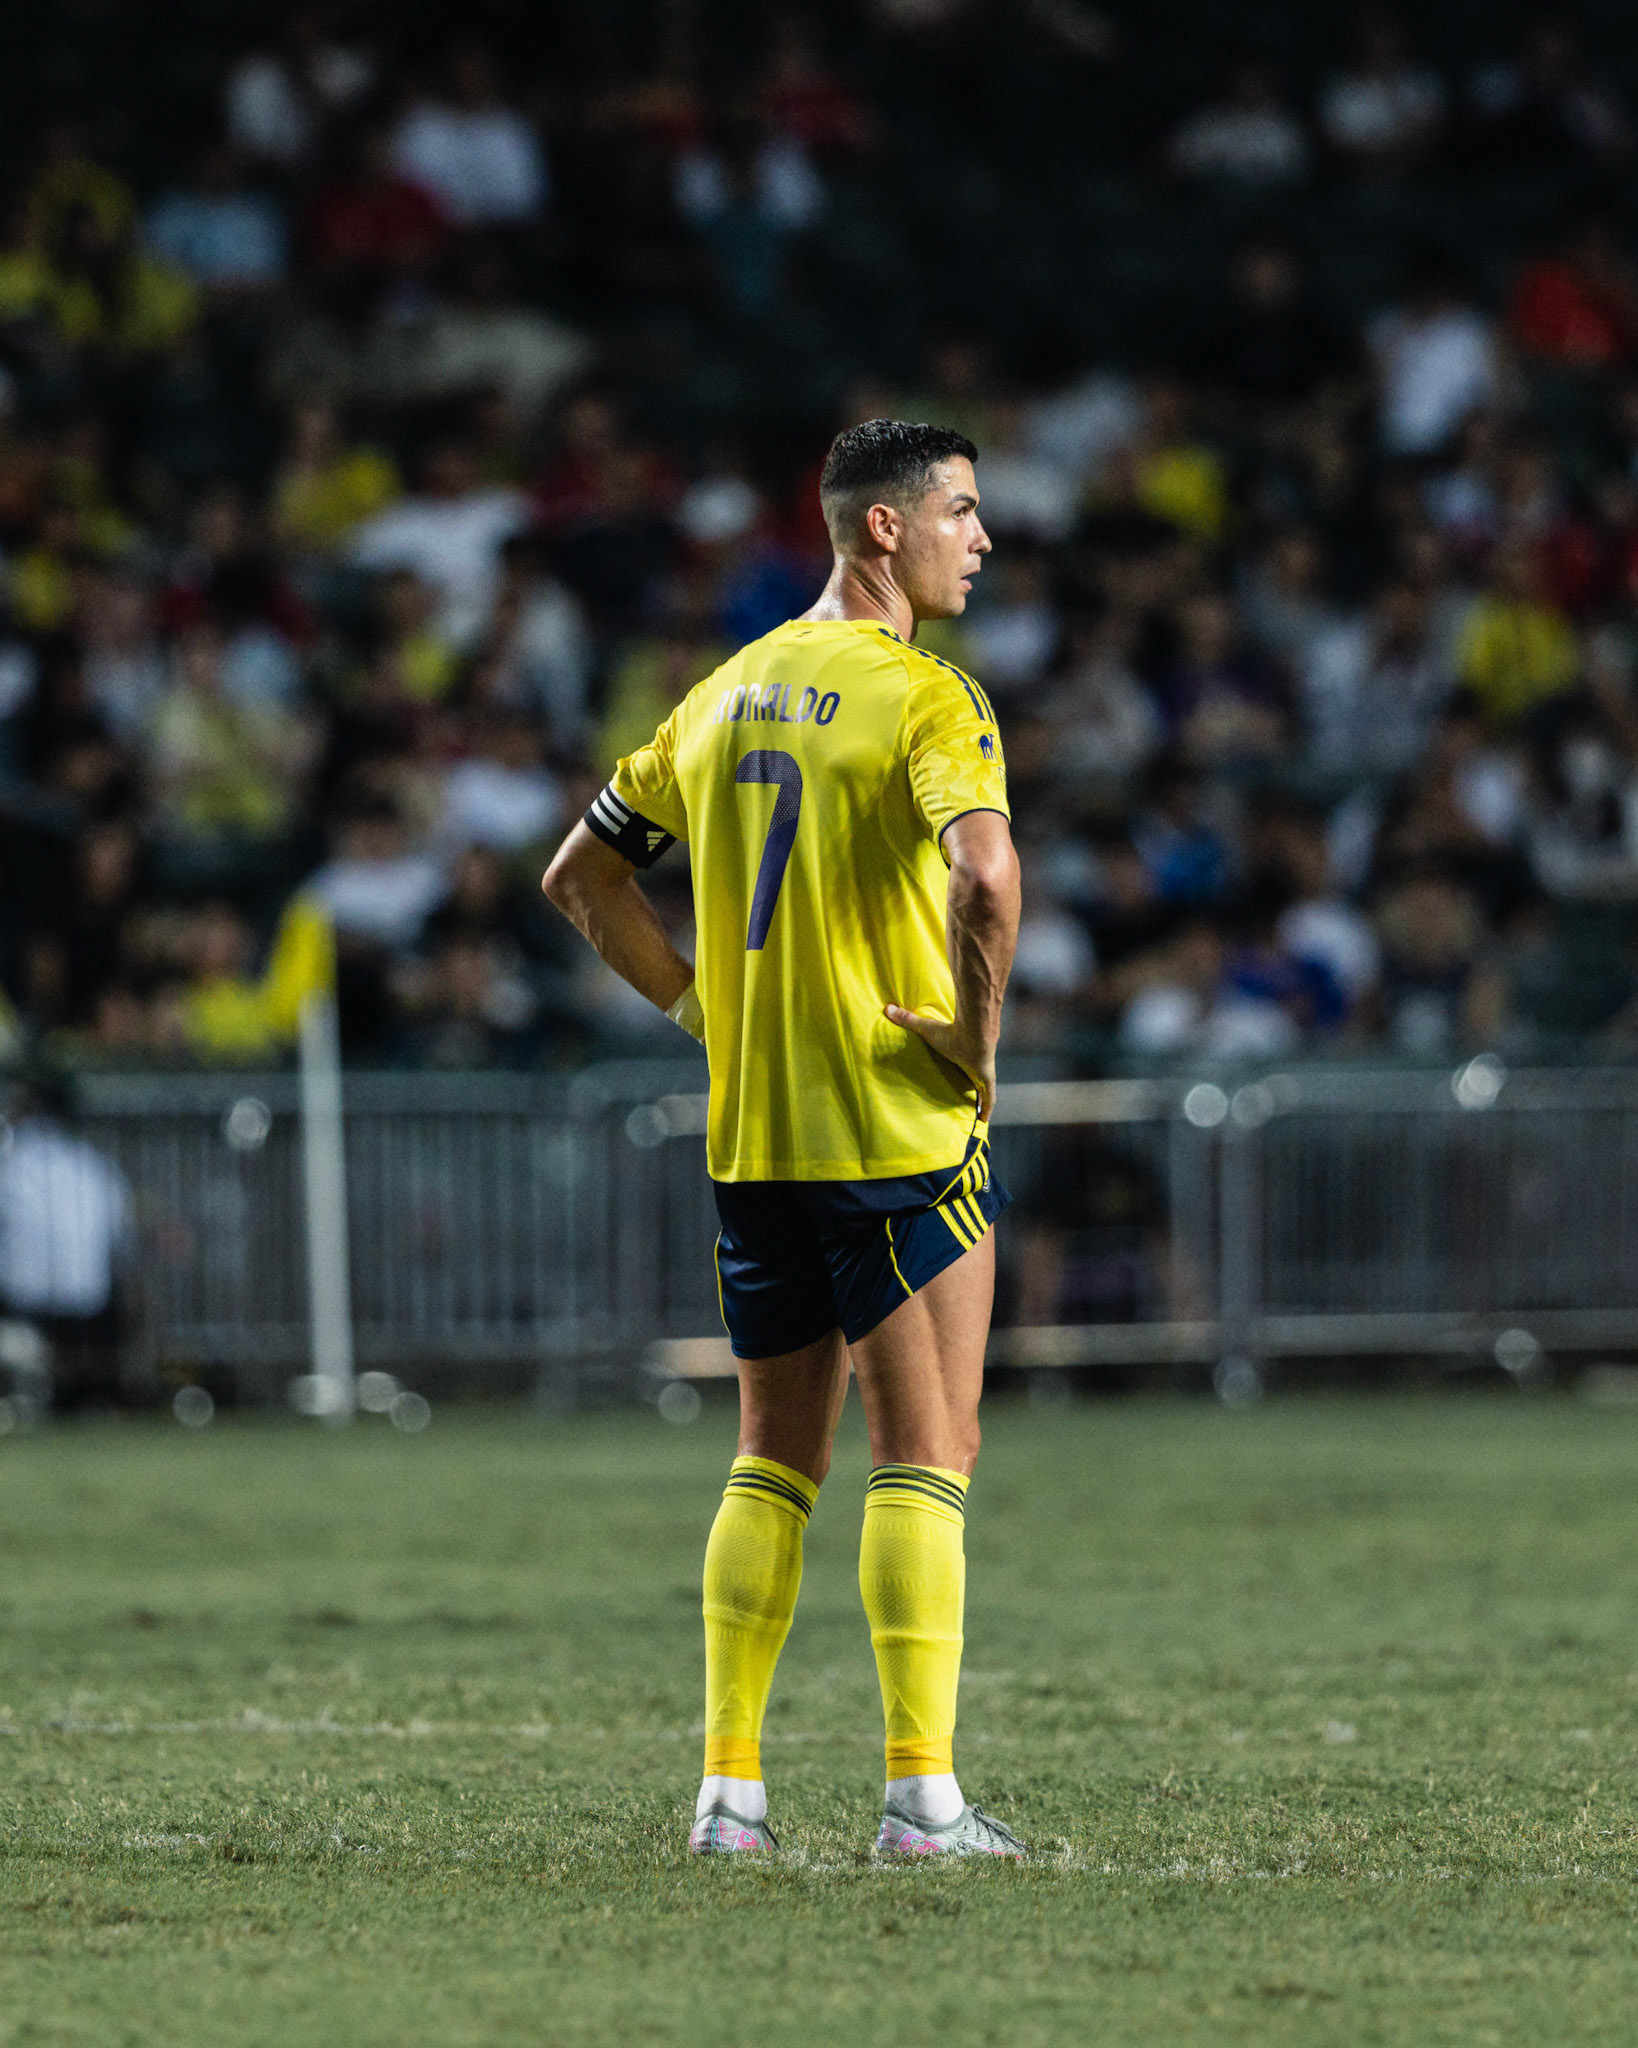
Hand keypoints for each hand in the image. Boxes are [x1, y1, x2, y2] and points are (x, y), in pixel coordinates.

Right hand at [884, 1004, 996, 1120]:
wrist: (972, 1035)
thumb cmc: (951, 1032)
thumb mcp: (925, 1029)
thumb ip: (908, 1019)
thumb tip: (887, 1008)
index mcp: (962, 1056)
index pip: (963, 1065)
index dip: (963, 1070)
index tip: (960, 1075)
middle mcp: (975, 1066)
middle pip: (974, 1080)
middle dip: (973, 1088)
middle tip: (967, 1100)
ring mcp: (983, 1074)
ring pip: (984, 1091)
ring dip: (982, 1101)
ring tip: (976, 1115)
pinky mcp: (988, 1081)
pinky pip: (989, 1099)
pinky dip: (987, 1109)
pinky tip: (984, 1121)